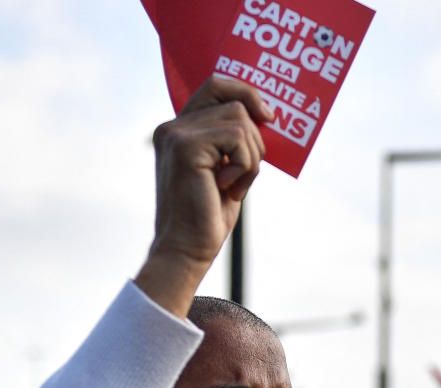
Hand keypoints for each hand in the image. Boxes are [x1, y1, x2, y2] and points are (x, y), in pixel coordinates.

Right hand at [135, 76, 271, 314]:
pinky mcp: (186, 147)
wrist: (187, 249)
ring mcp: (176, 134)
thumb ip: (233, 140)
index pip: (215, 85)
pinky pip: (237, 138)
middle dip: (254, 136)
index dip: (245, 92)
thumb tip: (266, 113)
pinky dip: (246, 166)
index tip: (268, 117)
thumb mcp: (225, 168)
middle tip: (248, 170)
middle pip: (234, 101)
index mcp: (177, 130)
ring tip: (234, 185)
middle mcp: (172, 127)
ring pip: (240, 119)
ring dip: (251, 157)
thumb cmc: (207, 215)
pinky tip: (228, 188)